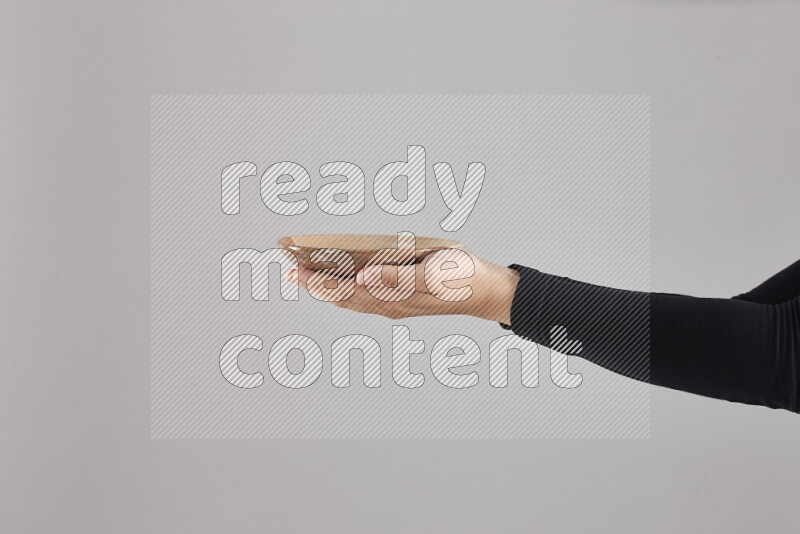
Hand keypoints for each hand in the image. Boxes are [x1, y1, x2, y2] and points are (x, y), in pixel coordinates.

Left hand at [286, 248, 519, 323]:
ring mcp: (395, 304)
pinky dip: (346, 289)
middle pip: (342, 296)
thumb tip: (362, 278)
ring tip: (307, 276)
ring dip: (327, 288)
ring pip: (351, 299)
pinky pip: (365, 297)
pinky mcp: (402, 299)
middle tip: (289, 270)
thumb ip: (397, 277)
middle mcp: (389, 304)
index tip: (295, 269)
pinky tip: (341, 283)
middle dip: (315, 284)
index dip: (318, 280)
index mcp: (393, 297)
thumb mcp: (432, 272)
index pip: (345, 290)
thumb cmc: (462, 277)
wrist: (487, 291)